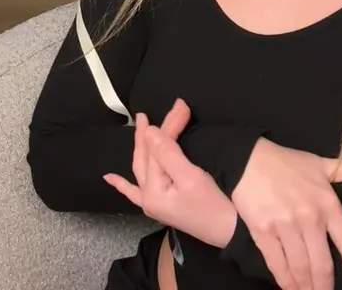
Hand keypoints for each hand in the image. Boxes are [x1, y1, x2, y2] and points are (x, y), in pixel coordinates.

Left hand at [103, 99, 238, 247]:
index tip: (181, 106)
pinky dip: (122, 184)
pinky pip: (135, 192)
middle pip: (147, 156)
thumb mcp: (191, 178)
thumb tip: (149, 131)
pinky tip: (110, 178)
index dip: (169, 125)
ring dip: (142, 147)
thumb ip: (168, 154)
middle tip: (167, 109)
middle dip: (155, 131)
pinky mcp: (162, 207)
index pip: (158, 148)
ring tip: (141, 126)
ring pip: (142, 167)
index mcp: (153, 191)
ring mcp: (153, 204)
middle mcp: (148, 198)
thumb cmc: (215, 208)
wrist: (231, 235)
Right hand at [231, 138, 341, 289]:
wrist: (247, 158)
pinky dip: (285, 281)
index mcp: (329, 205)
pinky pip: (277, 264)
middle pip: (323, 265)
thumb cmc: (287, 163)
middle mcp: (310, 219)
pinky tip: (290, 288)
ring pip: (301, 268)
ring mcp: (285, 226)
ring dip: (306, 287)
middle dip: (325, 287)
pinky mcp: (263, 231)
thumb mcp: (323, 164)